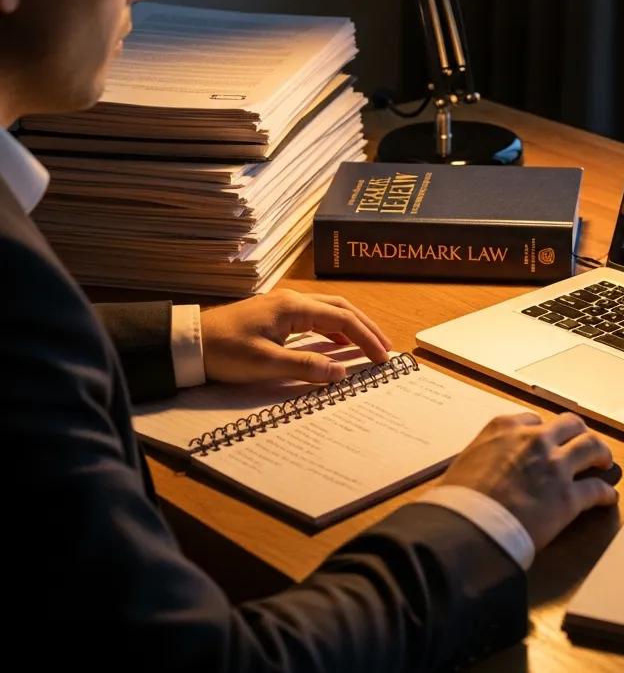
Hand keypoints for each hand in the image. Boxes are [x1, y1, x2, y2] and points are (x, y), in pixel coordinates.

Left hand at [200, 288, 391, 384]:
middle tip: (385, 348)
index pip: (342, 319)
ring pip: (330, 310)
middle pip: (341, 308)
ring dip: (352, 325)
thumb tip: (340, 372)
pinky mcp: (277, 314)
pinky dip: (334, 327)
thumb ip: (305, 367)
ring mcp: (285, 305)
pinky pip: (315, 317)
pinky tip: (338, 342)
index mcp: (293, 307)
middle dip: (366, 327)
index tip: (382, 357)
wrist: (190, 342)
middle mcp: (293, 300)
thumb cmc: (225, 352)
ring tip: (369, 344)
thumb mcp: (265, 364)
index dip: (366, 338)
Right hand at [441, 412, 617, 550]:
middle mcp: (535, 439)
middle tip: (582, 444)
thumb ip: (483, 456)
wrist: (467, 527)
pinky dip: (605, 493)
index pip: (534, 420)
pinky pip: (597, 489)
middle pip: (570, 424)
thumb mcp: (464, 463)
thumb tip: (482, 467)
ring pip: (592, 446)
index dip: (544, 431)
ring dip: (601, 452)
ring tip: (604, 461)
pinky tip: (607, 498)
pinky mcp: (569, 497)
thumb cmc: (458, 500)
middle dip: (578, 433)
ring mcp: (555, 466)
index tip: (547, 440)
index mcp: (506, 428)